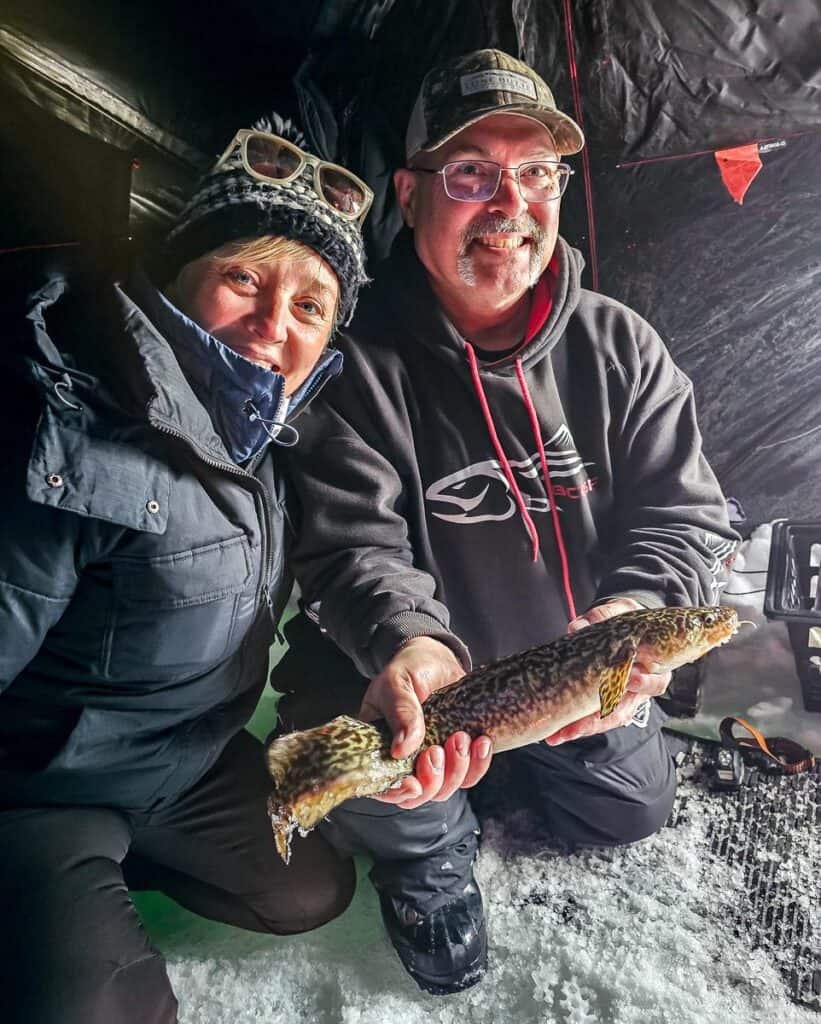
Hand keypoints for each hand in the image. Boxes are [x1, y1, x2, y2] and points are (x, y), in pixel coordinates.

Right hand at [358, 636, 492, 808]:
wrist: (436, 657)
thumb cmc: (409, 669)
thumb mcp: (398, 683)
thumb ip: (401, 712)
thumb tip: (402, 748)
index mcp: (380, 748)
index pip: (384, 785)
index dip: (397, 792)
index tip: (413, 782)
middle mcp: (406, 761)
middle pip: (419, 794)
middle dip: (433, 780)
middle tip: (437, 750)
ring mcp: (433, 759)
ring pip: (446, 788)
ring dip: (457, 770)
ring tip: (460, 738)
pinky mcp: (458, 754)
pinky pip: (470, 774)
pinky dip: (478, 764)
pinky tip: (481, 742)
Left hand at [544, 598, 670, 745]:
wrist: (628, 630)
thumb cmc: (627, 622)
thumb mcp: (620, 612)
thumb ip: (601, 617)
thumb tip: (576, 627)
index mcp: (654, 667)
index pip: (655, 682)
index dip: (643, 683)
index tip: (629, 678)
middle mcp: (640, 690)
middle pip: (624, 711)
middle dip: (599, 720)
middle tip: (578, 726)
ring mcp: (623, 699)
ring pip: (607, 720)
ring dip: (583, 729)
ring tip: (559, 735)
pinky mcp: (607, 703)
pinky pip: (594, 719)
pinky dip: (576, 726)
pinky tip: (558, 733)